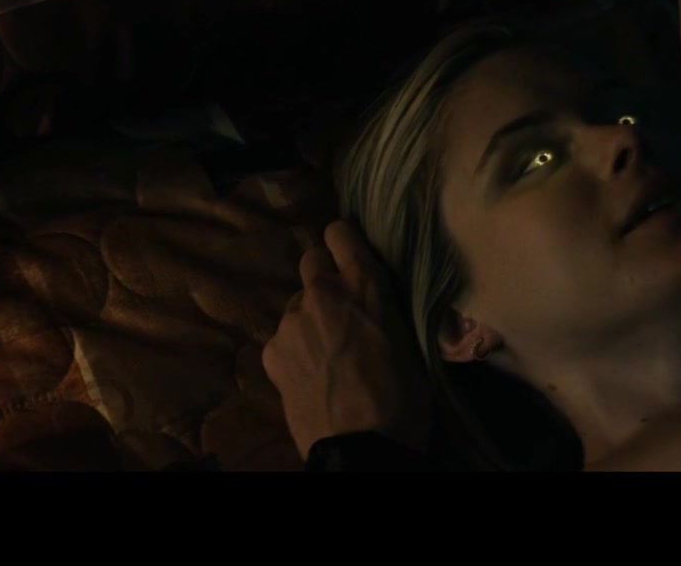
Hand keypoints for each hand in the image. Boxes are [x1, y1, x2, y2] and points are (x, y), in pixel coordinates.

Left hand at [263, 220, 432, 459]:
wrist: (363, 449)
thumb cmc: (403, 397)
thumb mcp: (409, 340)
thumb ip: (383, 308)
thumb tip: (376, 300)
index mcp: (364, 285)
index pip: (339, 232)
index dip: (345, 243)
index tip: (352, 259)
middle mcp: (321, 294)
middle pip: (311, 262)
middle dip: (325, 279)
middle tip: (342, 310)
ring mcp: (289, 323)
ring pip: (296, 304)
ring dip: (310, 318)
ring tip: (328, 352)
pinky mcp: (271, 353)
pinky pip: (283, 337)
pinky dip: (295, 348)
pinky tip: (311, 373)